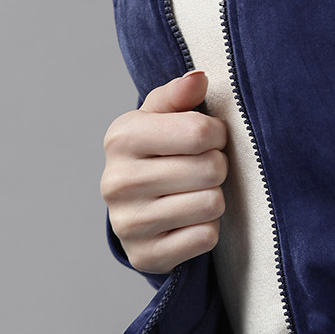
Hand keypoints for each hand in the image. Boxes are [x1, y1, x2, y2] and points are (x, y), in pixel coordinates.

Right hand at [100, 69, 227, 273]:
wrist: (136, 206)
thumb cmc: (158, 149)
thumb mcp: (162, 115)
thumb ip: (180, 94)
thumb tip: (199, 78)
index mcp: (122, 137)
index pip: (200, 132)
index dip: (217, 133)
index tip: (209, 137)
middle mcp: (116, 181)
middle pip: (210, 169)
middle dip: (217, 165)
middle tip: (203, 167)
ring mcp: (128, 223)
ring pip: (211, 203)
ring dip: (214, 196)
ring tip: (196, 191)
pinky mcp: (145, 256)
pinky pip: (205, 237)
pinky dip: (208, 228)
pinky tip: (189, 219)